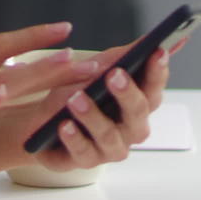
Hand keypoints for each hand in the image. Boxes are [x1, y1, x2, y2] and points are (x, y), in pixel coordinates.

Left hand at [0, 41, 171, 177]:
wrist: (41, 120)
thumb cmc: (76, 92)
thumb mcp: (95, 69)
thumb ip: (124, 55)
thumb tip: (160, 38)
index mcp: (139, 103)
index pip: (155, 87)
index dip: (158, 70)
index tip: (157, 51)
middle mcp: (131, 128)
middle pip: (138, 112)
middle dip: (127, 92)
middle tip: (113, 75)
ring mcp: (110, 148)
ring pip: (109, 135)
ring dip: (93, 115)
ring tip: (76, 98)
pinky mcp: (85, 161)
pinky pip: (82, 152)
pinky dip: (74, 138)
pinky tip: (64, 125)